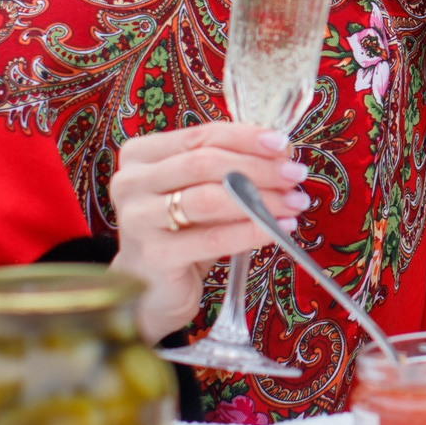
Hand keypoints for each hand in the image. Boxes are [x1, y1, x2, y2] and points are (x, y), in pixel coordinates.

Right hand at [108, 122, 311, 341]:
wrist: (154, 289)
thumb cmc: (181, 233)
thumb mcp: (200, 192)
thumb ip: (229, 168)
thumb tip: (281, 154)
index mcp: (140, 155)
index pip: (200, 135)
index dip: (246, 138)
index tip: (283, 146)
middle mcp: (131, 182)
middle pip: (205, 163)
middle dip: (258, 167)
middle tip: (294, 175)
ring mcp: (137, 219)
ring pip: (208, 199)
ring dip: (260, 199)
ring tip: (294, 202)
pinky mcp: (154, 255)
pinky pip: (213, 239)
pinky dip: (251, 231)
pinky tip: (279, 229)